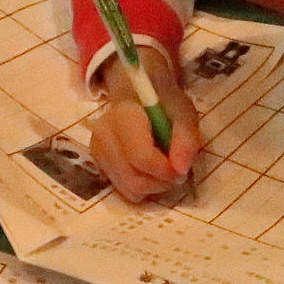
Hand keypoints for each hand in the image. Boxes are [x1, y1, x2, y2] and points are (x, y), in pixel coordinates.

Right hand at [87, 45, 202, 200]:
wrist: (138, 94)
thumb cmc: (163, 102)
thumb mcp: (183, 112)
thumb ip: (186, 139)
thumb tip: (180, 170)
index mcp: (122, 117)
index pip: (141, 158)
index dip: (165, 171)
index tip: (182, 169)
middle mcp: (103, 137)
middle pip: (133, 181)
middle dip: (161, 183)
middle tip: (176, 172)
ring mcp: (98, 153)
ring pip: (129, 189)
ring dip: (153, 187)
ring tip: (164, 169)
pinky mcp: (99, 164)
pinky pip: (124, 189)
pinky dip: (142, 186)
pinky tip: (149, 169)